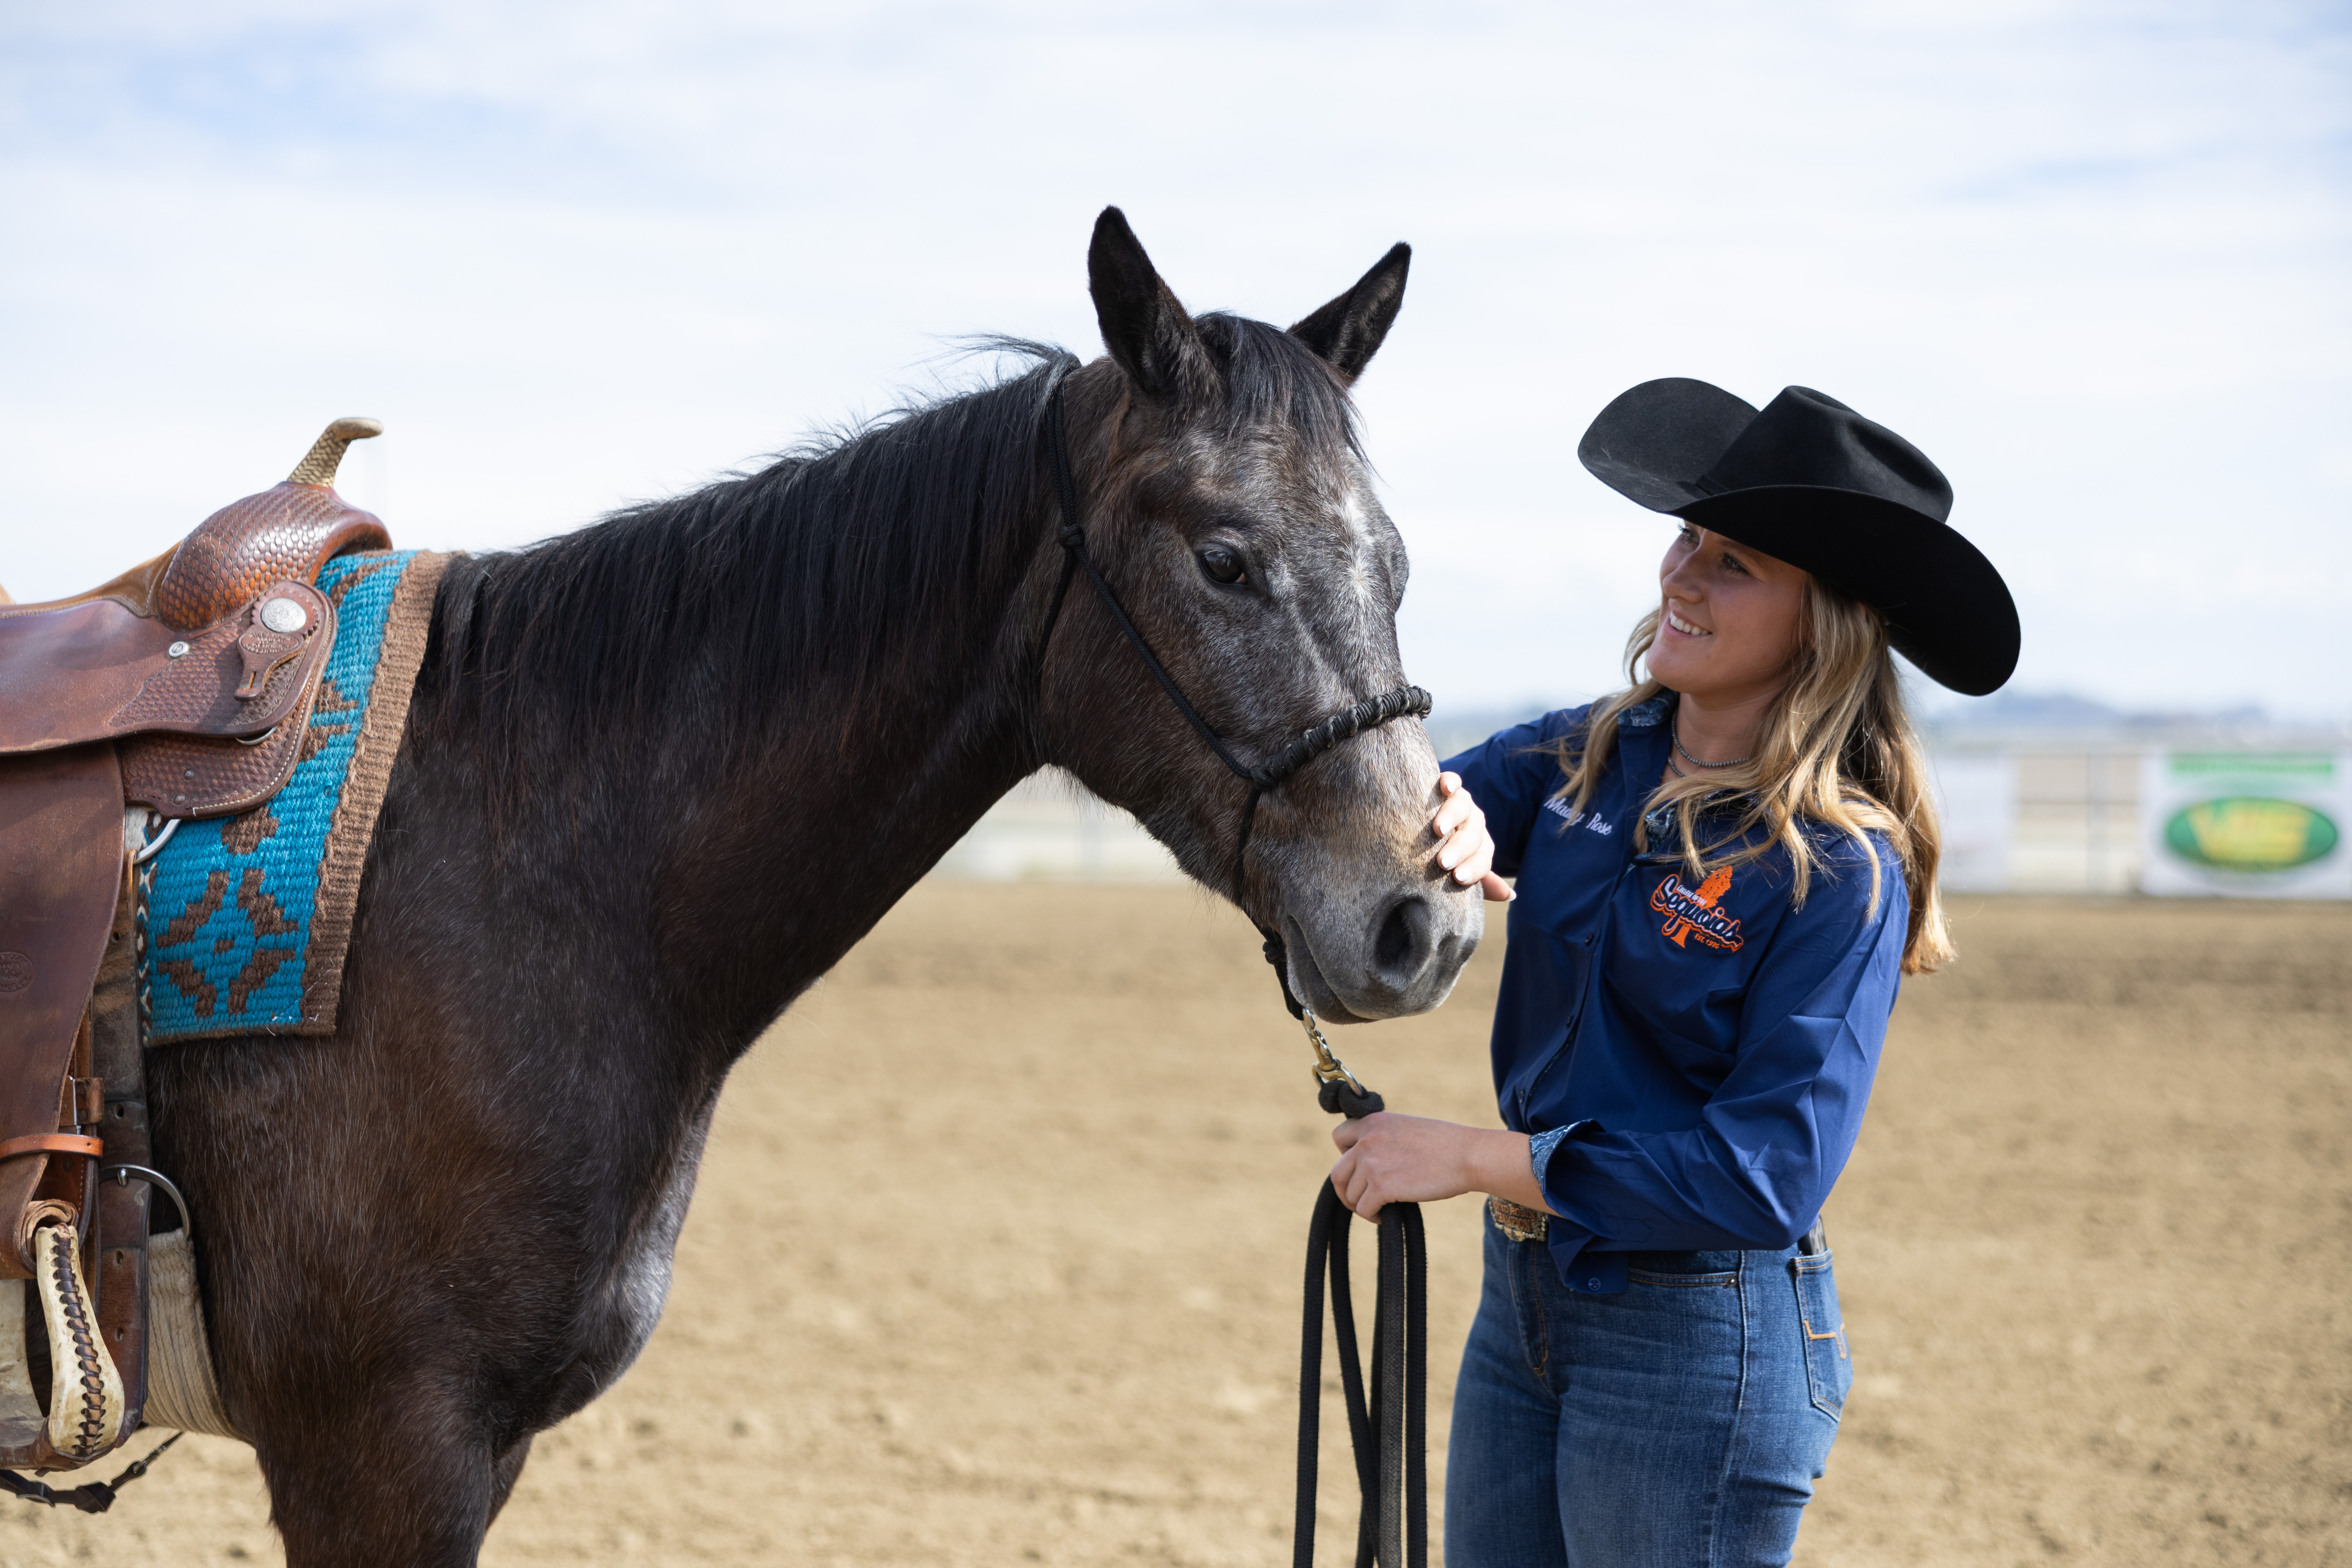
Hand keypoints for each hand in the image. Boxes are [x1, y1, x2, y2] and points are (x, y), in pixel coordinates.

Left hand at [1329, 1113, 1537, 1218]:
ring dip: (1362, 1205)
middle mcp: (1367, 1140)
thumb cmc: (1446, 1144)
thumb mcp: (1407, 1128)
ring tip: (1380, 1209)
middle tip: (1363, 1199)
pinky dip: (1372, 1216)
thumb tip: (1368, 1161)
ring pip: (1350, 1194)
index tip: (1360, 1169)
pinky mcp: (1381, 1186)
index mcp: (1374, 1121)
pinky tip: (1385, 1216)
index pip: (1338, 1137)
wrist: (1468, 1156)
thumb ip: (1383, 1138)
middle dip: (1347, 1190)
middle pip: (1338, 1173)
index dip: (1345, 1156)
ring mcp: (1372, 1163)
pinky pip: (1363, 1209)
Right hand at [1433, 773, 1512, 901]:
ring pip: (1463, 807)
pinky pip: (1451, 779)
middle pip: (1473, 834)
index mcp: (1478, 846)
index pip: (1482, 858)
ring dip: (1452, 817)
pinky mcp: (1445, 784)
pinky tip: (1446, 788)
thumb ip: (1480, 883)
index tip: (1458, 879)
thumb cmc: (1434, 856)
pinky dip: (1451, 781)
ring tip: (1438, 830)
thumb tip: (1511, 896)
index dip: (1474, 868)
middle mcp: (1472, 823)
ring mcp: (1460, 802)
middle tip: (1443, 863)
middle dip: (1460, 849)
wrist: (1413, 828)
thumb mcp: (1455, 870)